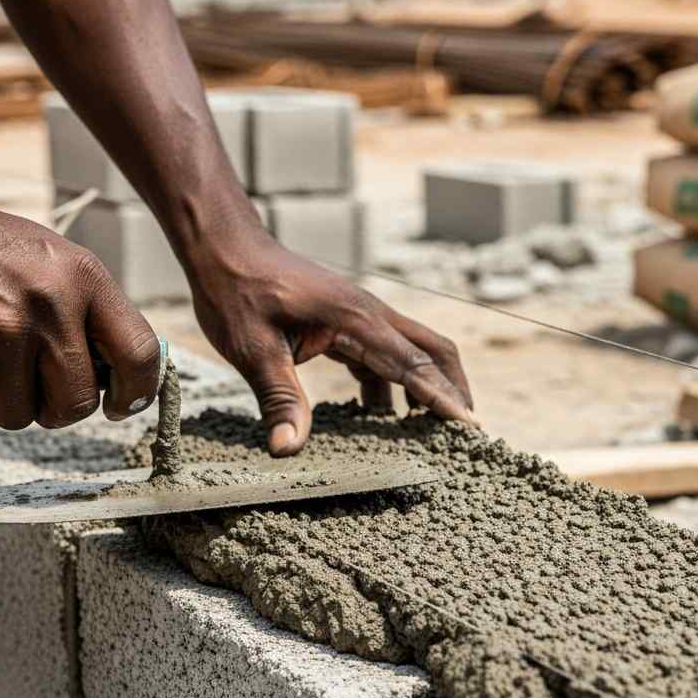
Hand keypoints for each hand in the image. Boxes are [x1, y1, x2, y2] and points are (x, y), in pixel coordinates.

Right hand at [0, 177, 160, 429]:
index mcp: (85, 278)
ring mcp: (2, 332)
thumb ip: (90, 311)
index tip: (119, 406)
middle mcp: (50, 306)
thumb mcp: (56, 262)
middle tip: (37, 393)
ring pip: (20, 415)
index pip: (138, 353)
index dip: (135, 392)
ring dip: (3, 404)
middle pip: (77, 403)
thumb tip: (120, 374)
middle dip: (57, 410)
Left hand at [190, 230, 474, 456]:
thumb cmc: (237, 292)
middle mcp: (369, 315)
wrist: (225, 248)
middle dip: (454, 389)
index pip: (414, 364)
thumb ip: (279, 398)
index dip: (444, 398)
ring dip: (425, 389)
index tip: (472, 428)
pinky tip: (379, 416)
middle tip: (465, 433)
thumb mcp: (253, 349)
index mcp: (356, 319)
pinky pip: (382, 356)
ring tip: (427, 435)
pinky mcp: (345, 322)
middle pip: (434, 350)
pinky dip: (391, 385)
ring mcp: (360, 316)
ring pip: (411, 352)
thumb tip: (288, 449)